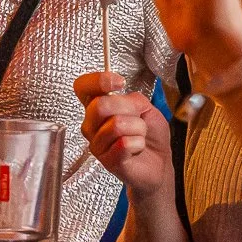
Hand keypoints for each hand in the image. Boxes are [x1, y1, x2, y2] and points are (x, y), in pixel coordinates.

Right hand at [75, 71, 174, 198]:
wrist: (159, 162)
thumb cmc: (150, 134)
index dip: (98, 80)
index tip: (119, 82)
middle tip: (138, 120)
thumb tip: (119, 99)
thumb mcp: (146, 107)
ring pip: (116, 125)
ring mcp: (97, 144)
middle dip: (129, 110)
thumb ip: (132, 99)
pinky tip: (136, 149)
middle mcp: (91, 124)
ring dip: (138, 129)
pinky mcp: (107, 161)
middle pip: (100, 105)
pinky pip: (124, 144)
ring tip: (138, 137)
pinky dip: (138, 143)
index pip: (83, 87)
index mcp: (98, 106)